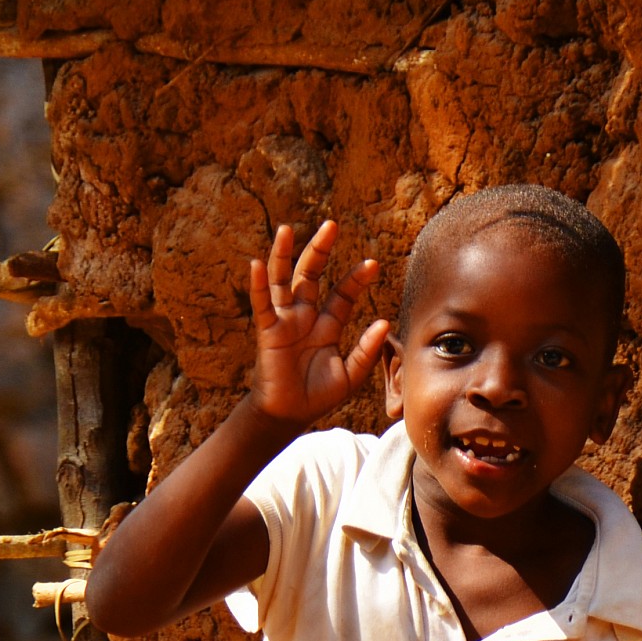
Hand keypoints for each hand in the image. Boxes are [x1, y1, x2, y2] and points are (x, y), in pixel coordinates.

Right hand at [247, 220, 388, 429]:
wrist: (289, 414)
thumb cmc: (318, 395)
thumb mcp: (351, 374)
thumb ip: (367, 350)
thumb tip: (384, 322)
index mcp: (326, 325)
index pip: (341, 294)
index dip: (355, 278)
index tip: (373, 264)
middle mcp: (305, 317)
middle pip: (311, 276)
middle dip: (320, 251)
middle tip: (332, 225)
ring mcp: (285, 322)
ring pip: (283, 281)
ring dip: (283, 255)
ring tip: (286, 230)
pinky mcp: (268, 332)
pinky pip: (261, 305)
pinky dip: (258, 285)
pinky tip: (257, 264)